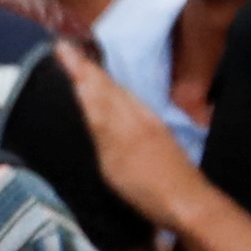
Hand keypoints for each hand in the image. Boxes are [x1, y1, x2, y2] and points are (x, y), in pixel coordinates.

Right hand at [58, 45, 202, 226]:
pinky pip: (132, 104)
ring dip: (102, 80)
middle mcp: (138, 115)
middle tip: (69, 53)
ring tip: (87, 70)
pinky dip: (117, 95)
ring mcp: (151, 125)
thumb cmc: (148, 188)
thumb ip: (101, 122)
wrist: (189, 204)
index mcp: (125, 119)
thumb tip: (84, 88)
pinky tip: (116, 101)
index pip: (95, 87)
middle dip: (88, 69)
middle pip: (109, 87)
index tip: (60, 46)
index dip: (77, 68)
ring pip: (121, 94)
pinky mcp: (159, 136)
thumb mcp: (114, 159)